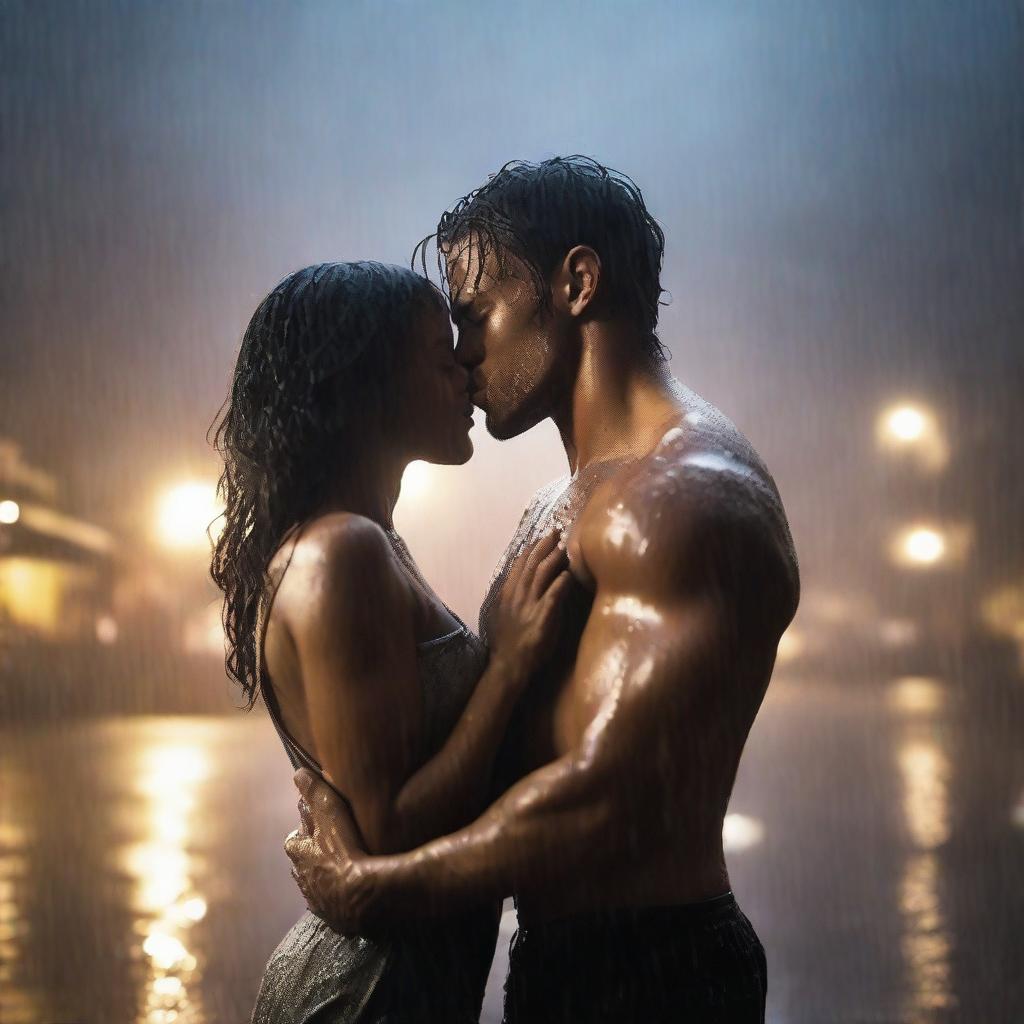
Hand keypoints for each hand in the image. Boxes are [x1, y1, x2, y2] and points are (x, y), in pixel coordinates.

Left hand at [285, 768, 378, 934]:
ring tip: (346, 870)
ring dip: (327, 877)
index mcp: (298, 851)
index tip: (321, 824)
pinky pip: (333, 904)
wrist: (362, 898)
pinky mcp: (334, 917)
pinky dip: (340, 897)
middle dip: (315, 855)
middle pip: (304, 862)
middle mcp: (302, 877)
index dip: (308, 829)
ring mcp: (317, 900)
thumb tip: (298, 772)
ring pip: (317, 884)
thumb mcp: (329, 811)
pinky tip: (353, 893)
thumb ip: (313, 791)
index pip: (296, 837)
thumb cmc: (344, 850)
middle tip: (335, 847)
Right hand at [488, 530, 573, 679]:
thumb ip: (512, 598)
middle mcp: (518, 596)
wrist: (509, 664)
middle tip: (555, 532)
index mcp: (508, 594)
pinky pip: (553, 596)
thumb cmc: (509, 642)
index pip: (519, 565)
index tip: (540, 538)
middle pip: (531, 564)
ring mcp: (530, 606)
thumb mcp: (503, 614)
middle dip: (544, 546)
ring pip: (541, 575)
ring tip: (564, 548)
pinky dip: (561, 583)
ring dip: (553, 559)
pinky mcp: (543, 619)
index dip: (531, 549)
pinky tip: (568, 575)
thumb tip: (521, 584)